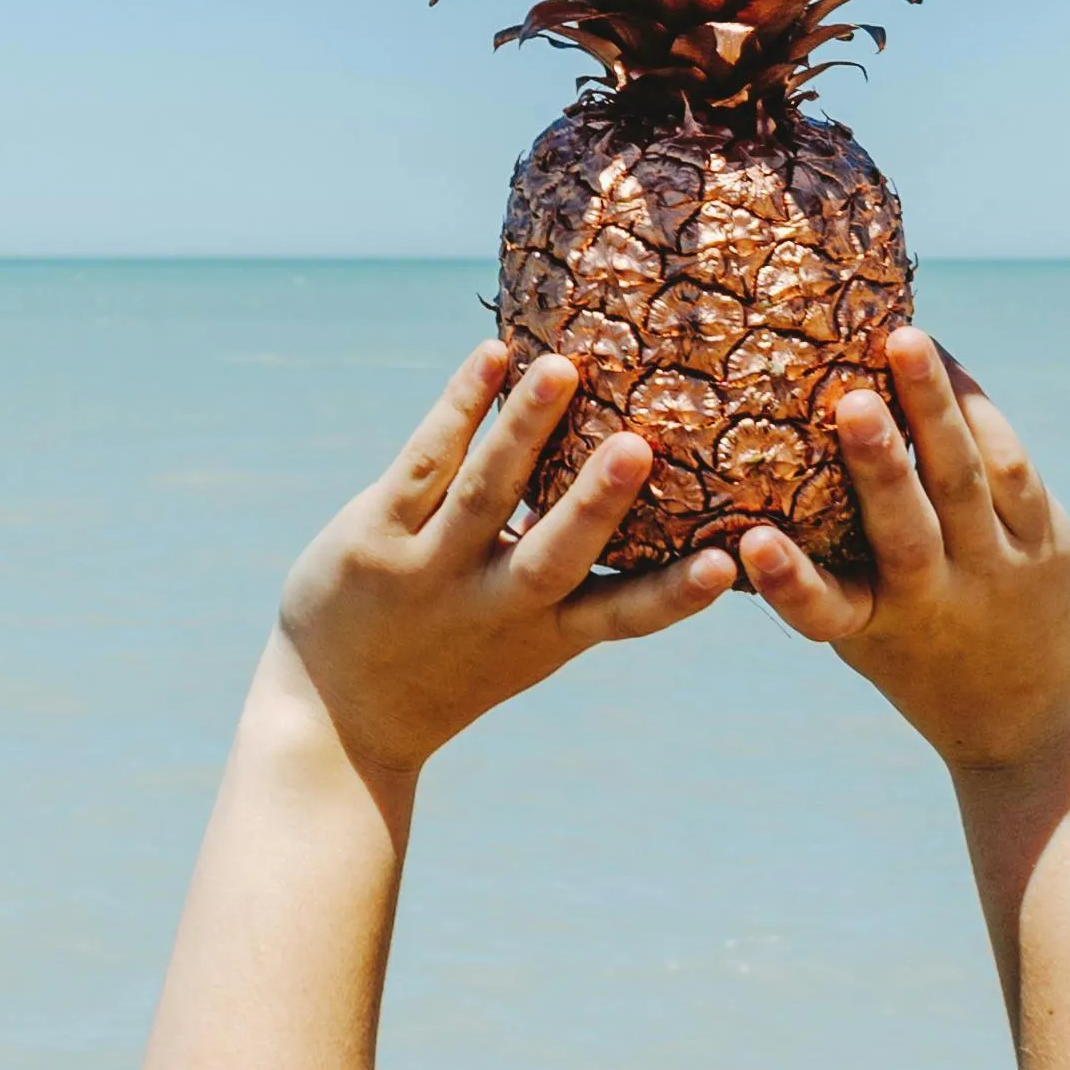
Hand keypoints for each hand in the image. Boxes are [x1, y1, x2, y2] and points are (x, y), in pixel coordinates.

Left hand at [268, 340, 727, 799]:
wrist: (338, 713)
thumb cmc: (456, 657)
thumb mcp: (528, 640)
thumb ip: (581, 578)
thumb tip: (653, 483)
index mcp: (548, 634)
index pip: (623, 616)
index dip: (677, 595)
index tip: (731, 566)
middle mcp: (493, 604)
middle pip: (551, 552)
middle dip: (594, 502)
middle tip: (640, 448)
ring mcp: (428, 569)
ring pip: (483, 492)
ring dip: (522, 429)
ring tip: (561, 368)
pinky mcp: (373, 534)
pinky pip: (423, 462)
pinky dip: (459, 407)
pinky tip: (490, 356)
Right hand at [739, 324, 1069, 783]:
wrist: (1038, 718)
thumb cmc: (919, 652)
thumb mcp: (866, 628)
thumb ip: (824, 563)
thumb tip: (738, 468)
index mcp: (873, 626)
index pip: (822, 610)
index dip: (787, 579)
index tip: (754, 543)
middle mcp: (933, 598)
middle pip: (908, 530)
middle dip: (881, 466)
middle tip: (855, 404)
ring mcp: (996, 568)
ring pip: (966, 481)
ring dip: (935, 408)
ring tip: (907, 341)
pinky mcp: (1046, 540)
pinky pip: (1011, 466)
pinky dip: (974, 409)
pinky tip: (944, 360)